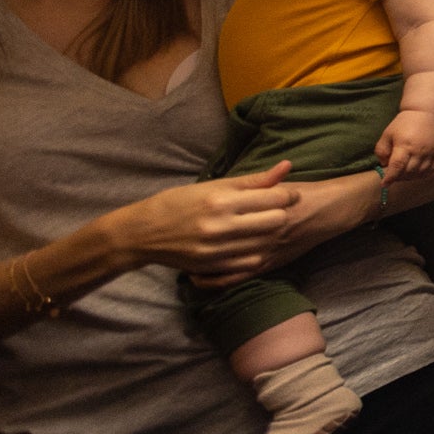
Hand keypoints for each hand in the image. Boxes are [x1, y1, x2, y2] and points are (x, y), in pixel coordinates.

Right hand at [110, 163, 304, 281]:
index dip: (288, 196)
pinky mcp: (212, 267)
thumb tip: (287, 166)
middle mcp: (220, 225)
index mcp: (221, 200)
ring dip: (270, 236)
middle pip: (275, 222)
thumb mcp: (214, 186)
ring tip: (266, 228)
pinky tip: (253, 245)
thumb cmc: (180, 202)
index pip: (274, 199)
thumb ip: (253, 180)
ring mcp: (216, 249)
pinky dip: (257, 253)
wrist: (143, 232)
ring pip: (265, 243)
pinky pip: (250, 263)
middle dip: (281, 215)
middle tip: (278, 212)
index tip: (289, 196)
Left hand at [376, 107, 433, 180]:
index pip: (397, 166)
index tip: (384, 184)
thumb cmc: (404, 122)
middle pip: (408, 172)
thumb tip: (384, 164)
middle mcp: (419, 150)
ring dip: (410, 177)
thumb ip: (382, 150)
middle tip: (394, 175)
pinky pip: (431, 170)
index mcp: (404, 144)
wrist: (427, 112)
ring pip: (420, 173)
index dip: (390, 177)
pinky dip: (422, 175)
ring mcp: (430, 153)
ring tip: (404, 174)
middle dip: (399, 177)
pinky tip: (416, 173)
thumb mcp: (388, 133)